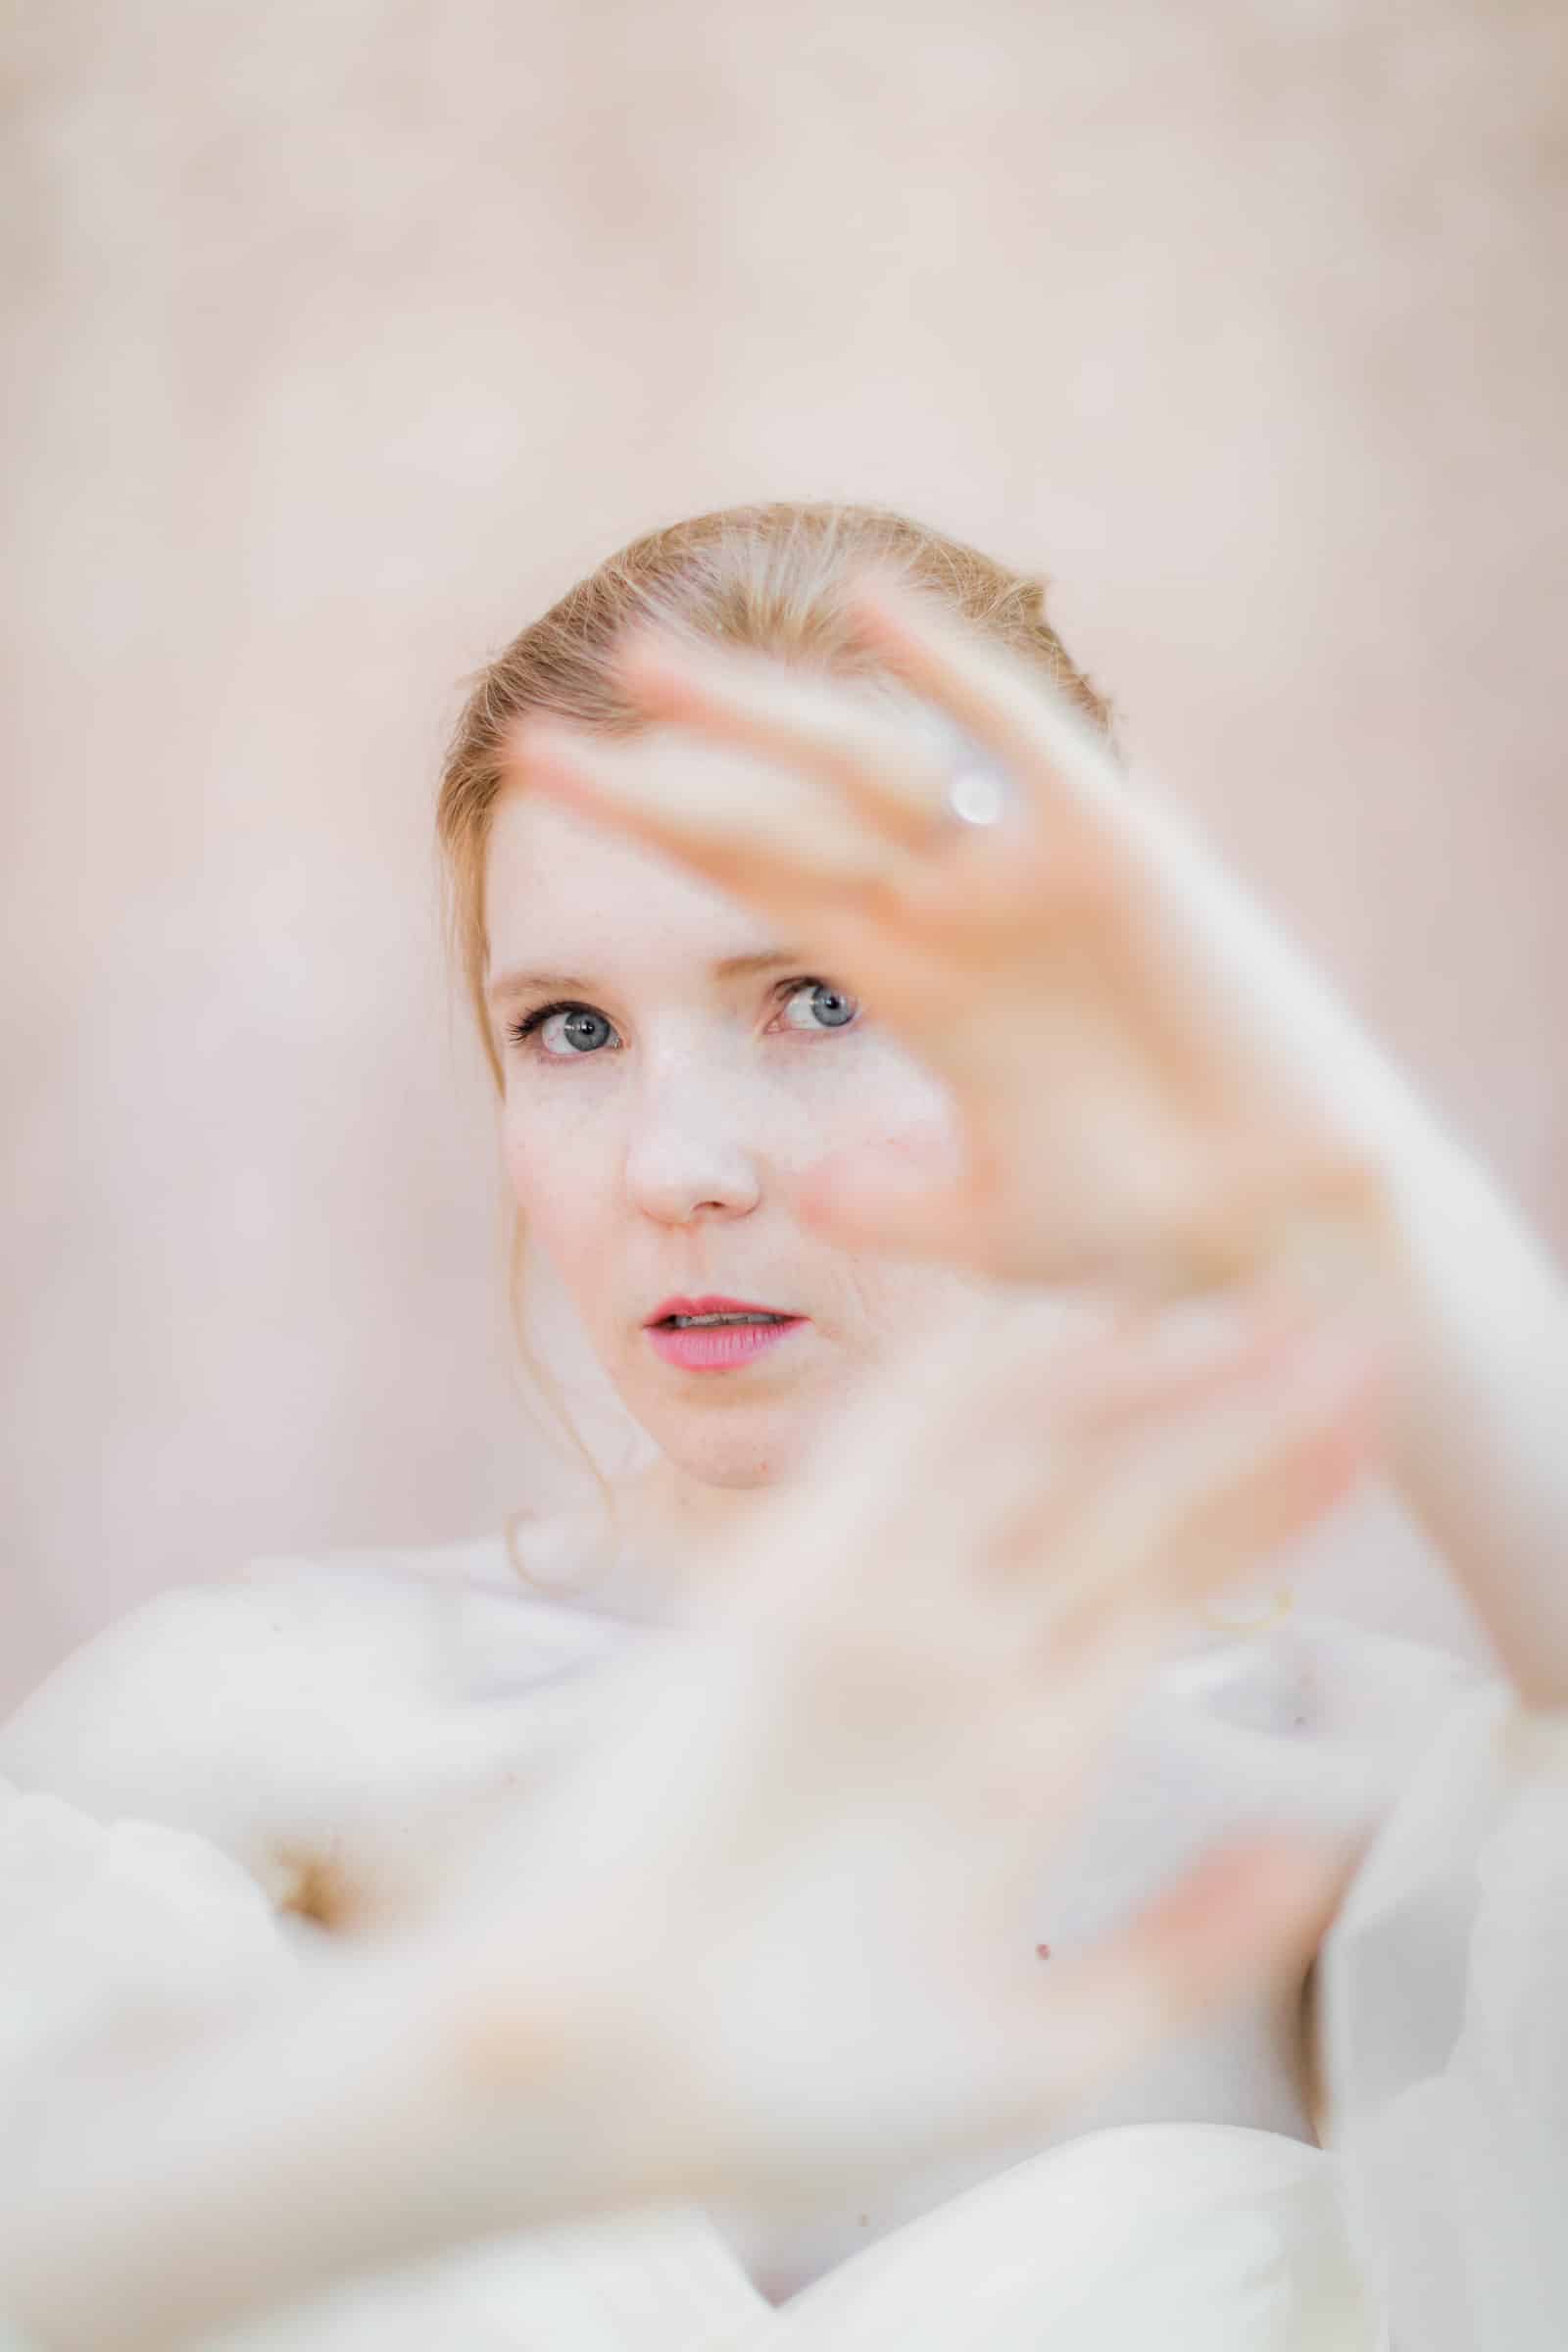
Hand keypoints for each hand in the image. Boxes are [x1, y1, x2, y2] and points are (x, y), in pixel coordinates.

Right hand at [0, 1295, 1378, 2348]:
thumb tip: (1321, 1847)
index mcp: (1025, 1749)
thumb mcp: (1037, 2050)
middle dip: (1243, 1420)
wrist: (603, 2078)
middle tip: (1356, 1331)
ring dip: (1150, 1379)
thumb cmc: (799, 2093)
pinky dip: (985, 1379)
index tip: (1360, 1439)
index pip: (1170, 1589)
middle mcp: (966, 1661)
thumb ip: (1188, 1941)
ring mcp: (883, 1615)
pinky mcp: (792, 1591)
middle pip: (1129, 1505)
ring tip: (1268, 1305)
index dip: (1269, 1509)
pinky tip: (1080, 1319)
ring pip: (1039, 1458)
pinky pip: (899, 1452)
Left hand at [513, 582, 1386, 1295]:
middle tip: (536, 748)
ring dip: (762, 719)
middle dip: (660, 784)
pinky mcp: (1115, 853)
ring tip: (645, 673)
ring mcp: (1025, 871)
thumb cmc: (1150, 1227)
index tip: (536, 797)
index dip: (645, 834)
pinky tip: (871, 612)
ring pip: (870, 769)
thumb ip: (895, 1197)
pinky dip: (956, 674)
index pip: (747, 884)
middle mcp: (952, 908)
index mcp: (911, 978)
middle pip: (777, 822)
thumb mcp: (990, 1221)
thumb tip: (805, 1186)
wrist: (1285, 1224)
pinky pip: (1022, 744)